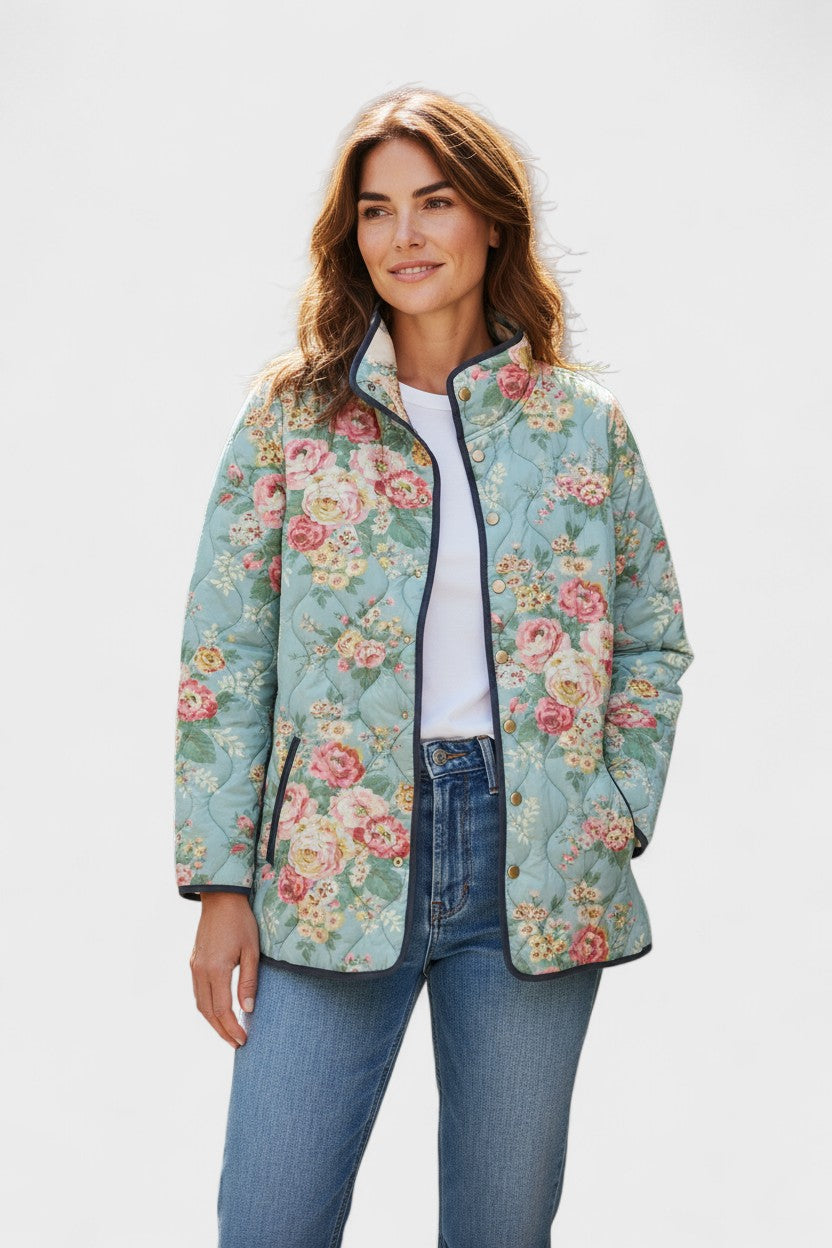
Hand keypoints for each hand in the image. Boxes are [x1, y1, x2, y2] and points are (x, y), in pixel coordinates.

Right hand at [189, 893, 259, 1048]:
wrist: (221, 898)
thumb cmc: (241, 922)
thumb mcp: (251, 951)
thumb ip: (249, 982)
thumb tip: (248, 1010)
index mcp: (215, 969)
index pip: (222, 1009)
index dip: (232, 1028)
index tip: (243, 1040)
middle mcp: (200, 971)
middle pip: (207, 1012)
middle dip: (221, 1031)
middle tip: (237, 1043)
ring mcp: (194, 967)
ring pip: (200, 1003)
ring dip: (213, 1021)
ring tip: (229, 1032)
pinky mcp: (193, 962)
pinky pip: (198, 992)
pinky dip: (207, 1007)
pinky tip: (219, 1011)